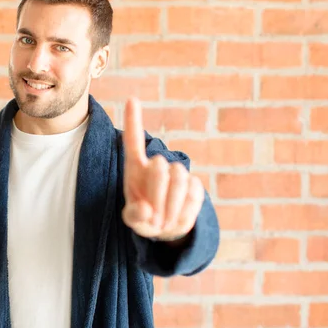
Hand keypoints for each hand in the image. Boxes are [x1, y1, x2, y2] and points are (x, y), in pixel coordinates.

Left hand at [121, 98, 203, 240]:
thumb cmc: (144, 217)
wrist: (166, 229)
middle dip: (156, 193)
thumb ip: (134, 217)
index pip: (133, 141)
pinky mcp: (195, 185)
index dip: (133, 120)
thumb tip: (145, 210)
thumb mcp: (133, 220)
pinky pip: (194, 193)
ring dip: (170, 204)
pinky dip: (184, 211)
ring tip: (163, 220)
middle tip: (154, 214)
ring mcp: (177, 174)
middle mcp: (156, 165)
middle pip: (159, 165)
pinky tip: (177, 217)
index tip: (132, 98)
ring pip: (179, 177)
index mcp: (135, 169)